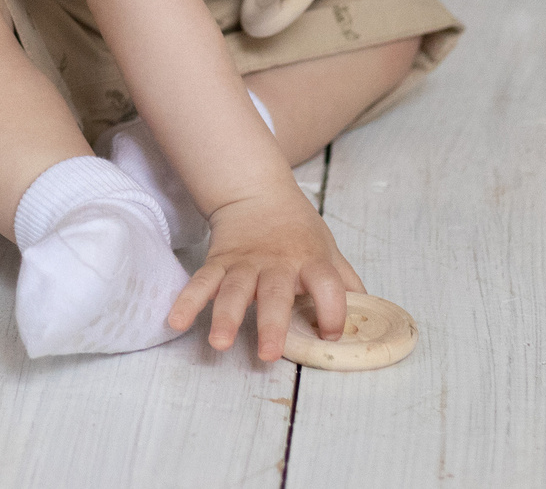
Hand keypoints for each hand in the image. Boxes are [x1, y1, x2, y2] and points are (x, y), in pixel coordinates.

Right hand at [169, 185, 362, 359]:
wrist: (257, 192)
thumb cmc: (297, 229)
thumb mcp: (328, 249)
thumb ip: (345, 283)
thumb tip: (368, 316)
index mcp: (310, 260)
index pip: (328, 284)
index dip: (334, 310)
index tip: (332, 334)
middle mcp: (277, 263)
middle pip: (275, 292)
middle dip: (271, 323)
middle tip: (267, 353)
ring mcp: (244, 263)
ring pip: (234, 290)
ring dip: (225, 316)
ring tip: (219, 343)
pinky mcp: (218, 262)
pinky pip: (201, 282)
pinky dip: (188, 301)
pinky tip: (177, 321)